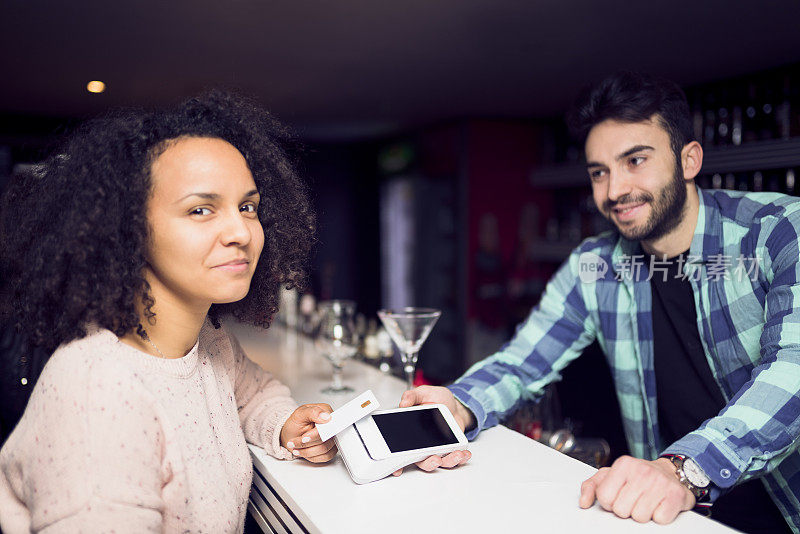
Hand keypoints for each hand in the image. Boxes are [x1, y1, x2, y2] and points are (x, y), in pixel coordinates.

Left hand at [280, 403, 336, 462]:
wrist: (291, 434)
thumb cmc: (296, 423)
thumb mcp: (299, 414)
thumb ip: (312, 412)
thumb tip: (326, 416)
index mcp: (327, 412)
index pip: (327, 426)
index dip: (316, 434)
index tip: (304, 438)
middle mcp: (331, 425)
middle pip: (325, 440)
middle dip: (307, 443)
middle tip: (294, 442)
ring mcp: (332, 438)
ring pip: (324, 450)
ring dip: (307, 451)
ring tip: (296, 447)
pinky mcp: (330, 449)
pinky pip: (325, 457)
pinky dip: (311, 456)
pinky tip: (303, 451)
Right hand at [391, 386, 472, 475]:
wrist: (453, 403)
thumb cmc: (436, 399)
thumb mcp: (423, 393)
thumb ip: (412, 396)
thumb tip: (403, 403)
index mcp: (410, 432)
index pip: (400, 451)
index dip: (396, 463)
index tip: (397, 470)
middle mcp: (421, 444)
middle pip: (420, 461)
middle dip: (428, 463)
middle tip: (434, 459)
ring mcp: (436, 447)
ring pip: (438, 462)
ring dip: (448, 461)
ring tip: (456, 454)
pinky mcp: (450, 448)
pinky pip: (453, 458)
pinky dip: (460, 458)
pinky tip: (464, 453)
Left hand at [579, 456, 695, 523]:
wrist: (670, 472)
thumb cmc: (638, 475)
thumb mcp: (611, 475)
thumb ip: (592, 486)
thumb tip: (583, 502)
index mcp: (623, 464)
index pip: (605, 497)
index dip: (610, 502)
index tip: (618, 496)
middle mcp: (642, 471)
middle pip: (621, 510)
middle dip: (626, 509)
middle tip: (634, 499)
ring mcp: (660, 483)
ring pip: (639, 517)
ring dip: (642, 513)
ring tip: (646, 501)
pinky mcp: (676, 496)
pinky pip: (659, 519)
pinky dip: (659, 516)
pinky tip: (659, 505)